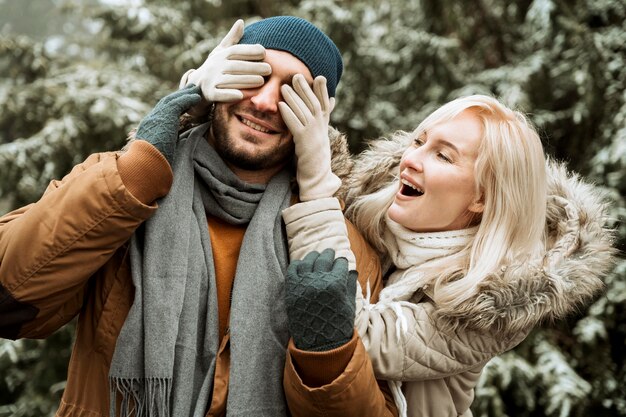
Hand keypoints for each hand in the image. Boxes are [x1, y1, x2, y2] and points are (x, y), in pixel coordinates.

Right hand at [135, 84, 201, 163]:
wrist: (143, 168)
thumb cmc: (150, 170)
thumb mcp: (158, 158)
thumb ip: (164, 153)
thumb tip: (169, 161)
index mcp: (148, 130)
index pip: (161, 115)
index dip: (172, 108)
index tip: (182, 104)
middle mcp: (150, 121)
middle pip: (166, 104)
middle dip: (178, 96)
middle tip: (190, 90)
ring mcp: (156, 118)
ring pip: (172, 101)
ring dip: (185, 94)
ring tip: (196, 90)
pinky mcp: (164, 118)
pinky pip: (178, 104)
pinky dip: (188, 99)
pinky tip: (197, 97)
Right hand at [179, 19, 270, 105]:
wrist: (197, 86)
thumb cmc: (216, 68)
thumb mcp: (221, 52)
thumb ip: (233, 39)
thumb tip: (241, 22)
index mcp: (221, 55)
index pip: (236, 51)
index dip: (250, 50)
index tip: (264, 52)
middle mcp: (215, 66)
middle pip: (235, 66)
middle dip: (253, 67)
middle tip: (269, 70)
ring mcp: (211, 80)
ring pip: (230, 80)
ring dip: (246, 80)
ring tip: (261, 81)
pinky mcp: (209, 94)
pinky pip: (219, 94)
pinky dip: (229, 95)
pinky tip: (240, 95)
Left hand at [278, 74, 340, 200]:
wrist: (317, 177)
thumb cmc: (316, 157)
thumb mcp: (320, 135)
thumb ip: (322, 118)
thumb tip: (331, 102)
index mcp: (323, 125)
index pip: (325, 104)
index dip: (322, 90)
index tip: (319, 77)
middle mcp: (321, 128)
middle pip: (314, 104)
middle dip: (305, 89)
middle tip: (297, 75)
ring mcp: (313, 134)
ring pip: (304, 112)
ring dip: (294, 98)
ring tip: (285, 87)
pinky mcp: (304, 143)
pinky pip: (296, 125)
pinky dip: (288, 114)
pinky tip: (281, 106)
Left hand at [285, 248, 356, 350]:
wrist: (318, 344)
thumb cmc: (338, 325)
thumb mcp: (349, 305)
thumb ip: (349, 285)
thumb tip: (351, 270)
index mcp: (336, 284)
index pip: (340, 263)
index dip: (341, 262)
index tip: (341, 262)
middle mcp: (319, 281)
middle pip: (324, 258)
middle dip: (329, 255)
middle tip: (330, 253)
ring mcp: (304, 284)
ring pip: (308, 260)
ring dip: (314, 257)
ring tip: (316, 257)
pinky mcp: (292, 289)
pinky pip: (294, 269)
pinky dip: (298, 264)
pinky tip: (303, 265)